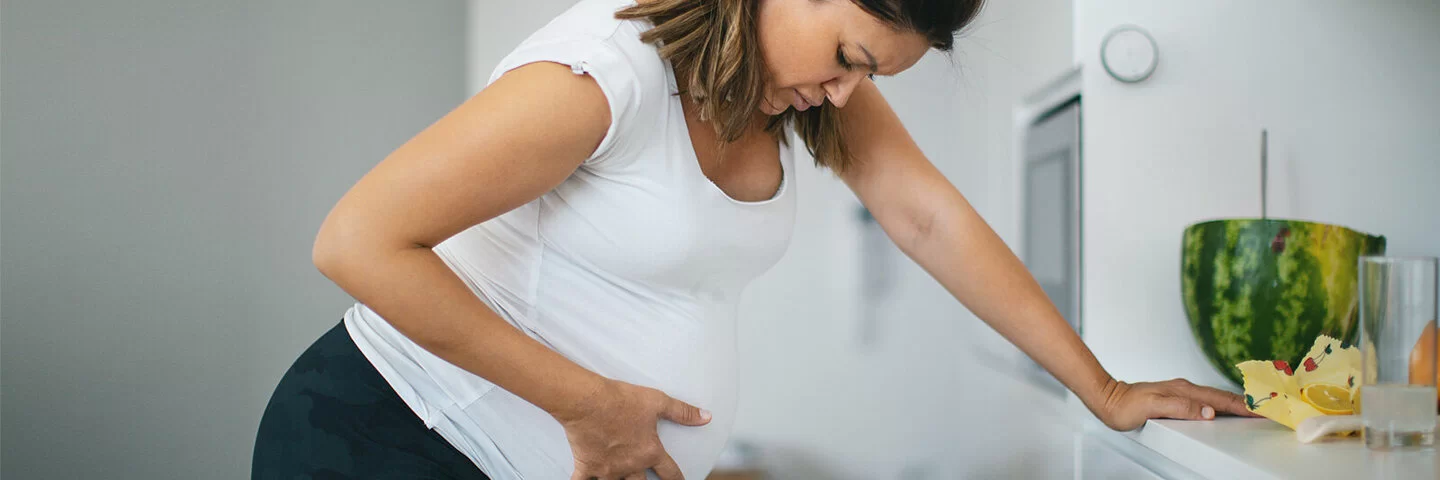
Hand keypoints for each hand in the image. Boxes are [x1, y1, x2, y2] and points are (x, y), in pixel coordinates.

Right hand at [551, 378, 710, 479]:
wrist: (588, 400)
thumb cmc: (620, 400)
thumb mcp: (657, 401)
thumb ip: (682, 412)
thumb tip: (705, 416)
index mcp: (649, 451)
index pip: (669, 472)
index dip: (677, 478)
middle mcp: (630, 465)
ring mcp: (608, 468)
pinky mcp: (587, 465)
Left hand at [1090, 378, 1260, 430]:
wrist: (1107, 399)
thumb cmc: (1125, 406)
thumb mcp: (1152, 407)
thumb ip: (1180, 408)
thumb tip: (1208, 411)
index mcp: (1183, 390)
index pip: (1219, 399)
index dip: (1242, 406)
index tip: (1261, 408)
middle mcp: (1184, 389)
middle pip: (1221, 396)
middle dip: (1245, 403)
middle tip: (1266, 408)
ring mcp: (1180, 392)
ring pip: (1213, 397)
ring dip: (1233, 403)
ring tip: (1251, 409)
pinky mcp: (1174, 397)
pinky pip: (1203, 400)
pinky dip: (1218, 404)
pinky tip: (1220, 409)